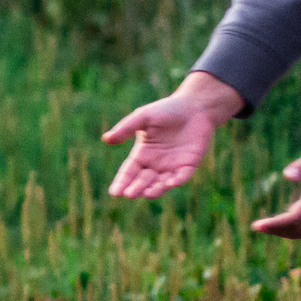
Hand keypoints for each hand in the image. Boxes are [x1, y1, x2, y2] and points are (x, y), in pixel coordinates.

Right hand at [103, 72, 243, 198]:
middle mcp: (156, 164)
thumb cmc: (166, 110)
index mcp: (142, 154)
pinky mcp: (189, 165)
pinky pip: (182, 176)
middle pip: (143, 181)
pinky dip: (176, 181)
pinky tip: (170, 183)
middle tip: (130, 194)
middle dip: (136, 188)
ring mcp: (172, 166)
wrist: (194, 106)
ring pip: (161, 183)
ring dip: (155, 190)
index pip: (129, 172)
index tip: (114, 193)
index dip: (122, 182)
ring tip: (148, 193)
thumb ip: (126, 128)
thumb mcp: (143, 117)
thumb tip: (106, 139)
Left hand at [251, 64, 300, 239]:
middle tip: (257, 227)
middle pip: (299, 229)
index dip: (275, 224)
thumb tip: (287, 175)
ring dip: (287, 231)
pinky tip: (285, 218)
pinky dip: (297, 226)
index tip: (257, 225)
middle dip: (278, 230)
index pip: (295, 218)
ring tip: (268, 226)